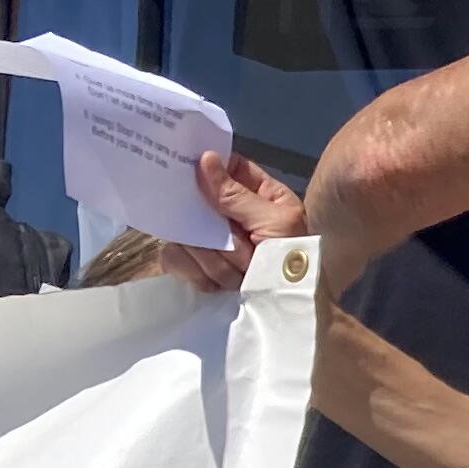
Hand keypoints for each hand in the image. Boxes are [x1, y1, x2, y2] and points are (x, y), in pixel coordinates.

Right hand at [154, 151, 311, 292]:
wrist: (287, 308)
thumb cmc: (293, 260)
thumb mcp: (277, 222)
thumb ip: (238, 195)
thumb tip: (205, 158)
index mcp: (255, 191)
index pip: (222, 164)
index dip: (203, 164)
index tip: (188, 169)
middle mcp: (226, 210)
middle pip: (194, 201)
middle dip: (219, 233)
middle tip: (244, 248)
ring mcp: (206, 236)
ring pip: (183, 234)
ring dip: (217, 259)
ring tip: (245, 272)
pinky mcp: (192, 262)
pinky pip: (175, 260)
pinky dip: (200, 275)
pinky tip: (222, 284)